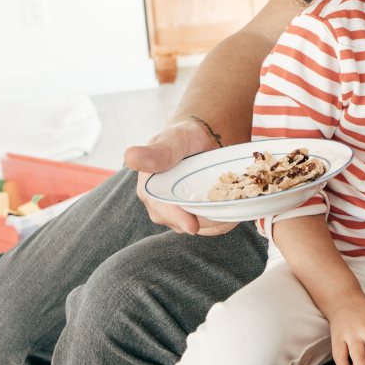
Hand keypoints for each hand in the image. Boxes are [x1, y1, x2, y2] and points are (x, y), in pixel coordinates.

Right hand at [126, 120, 237, 235]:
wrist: (202, 140)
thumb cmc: (185, 137)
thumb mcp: (174, 140)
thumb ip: (157, 152)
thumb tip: (130, 156)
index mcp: (149, 189)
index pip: (162, 210)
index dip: (177, 218)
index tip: (192, 226)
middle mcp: (161, 206)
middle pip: (184, 223)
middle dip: (205, 219)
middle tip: (229, 203)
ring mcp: (179, 214)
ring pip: (201, 227)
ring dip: (219, 218)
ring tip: (235, 200)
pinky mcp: (196, 217)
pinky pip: (212, 226)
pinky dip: (225, 219)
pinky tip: (235, 205)